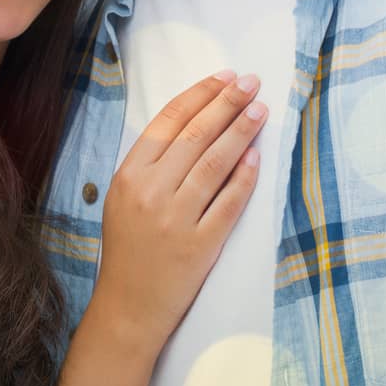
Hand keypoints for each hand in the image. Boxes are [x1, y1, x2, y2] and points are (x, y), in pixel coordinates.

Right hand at [93, 70, 266, 355]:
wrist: (128, 308)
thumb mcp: (125, 199)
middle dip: (227, 103)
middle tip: (252, 82)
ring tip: (260, 109)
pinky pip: (228, 203)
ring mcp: (176, 219)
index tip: (224, 77)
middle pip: (195, 135)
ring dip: (240, 131)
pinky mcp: (200, 245)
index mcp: (128, 175)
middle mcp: (150, 192)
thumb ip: (152, 164)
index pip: (168, 122)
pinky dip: (243, 177)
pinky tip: (256, 156)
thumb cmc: (129, 249)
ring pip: (214, 163)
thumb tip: (197, 122)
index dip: (199, 95)